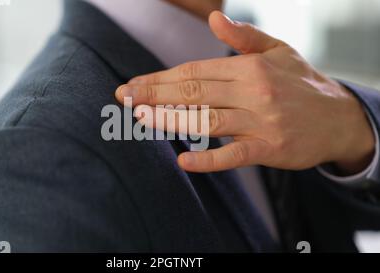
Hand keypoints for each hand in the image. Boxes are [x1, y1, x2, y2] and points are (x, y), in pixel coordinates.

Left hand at [115, 11, 374, 173]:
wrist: (339, 118)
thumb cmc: (301, 83)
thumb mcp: (278, 50)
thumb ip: (244, 37)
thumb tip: (215, 19)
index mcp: (249, 67)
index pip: (194, 71)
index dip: (161, 78)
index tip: (134, 85)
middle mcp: (253, 92)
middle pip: (194, 92)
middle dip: (155, 95)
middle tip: (125, 99)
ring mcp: (261, 122)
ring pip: (207, 120)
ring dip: (171, 119)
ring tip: (140, 119)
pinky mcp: (269, 149)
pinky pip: (234, 156)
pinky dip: (209, 159)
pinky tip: (184, 161)